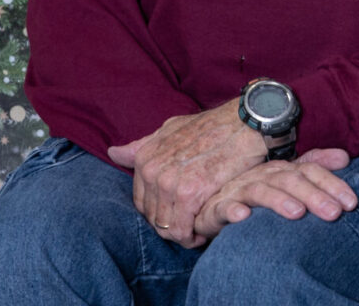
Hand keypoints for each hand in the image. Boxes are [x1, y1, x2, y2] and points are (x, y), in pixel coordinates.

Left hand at [108, 99, 265, 247]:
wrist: (245, 123)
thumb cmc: (212, 127)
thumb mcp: (172, 130)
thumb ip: (143, 146)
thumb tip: (113, 153)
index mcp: (146, 157)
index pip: (141, 203)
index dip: (160, 212)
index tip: (179, 212)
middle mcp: (152, 170)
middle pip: (153, 218)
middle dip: (171, 224)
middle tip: (193, 222)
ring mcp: (169, 182)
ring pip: (166, 227)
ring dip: (183, 233)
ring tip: (200, 226)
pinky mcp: (190, 194)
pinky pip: (182, 230)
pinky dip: (193, 236)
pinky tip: (206, 230)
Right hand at [194, 148, 356, 239]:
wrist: (212, 201)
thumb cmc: (256, 191)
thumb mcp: (287, 179)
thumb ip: (315, 167)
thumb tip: (345, 157)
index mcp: (281, 169)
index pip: (309, 171)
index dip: (331, 184)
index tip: (352, 203)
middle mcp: (262, 175)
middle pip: (289, 180)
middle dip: (313, 195)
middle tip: (334, 213)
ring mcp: (239, 189)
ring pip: (260, 191)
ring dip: (278, 201)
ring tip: (297, 213)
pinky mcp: (216, 207)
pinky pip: (223, 207)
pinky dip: (232, 210)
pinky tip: (243, 216)